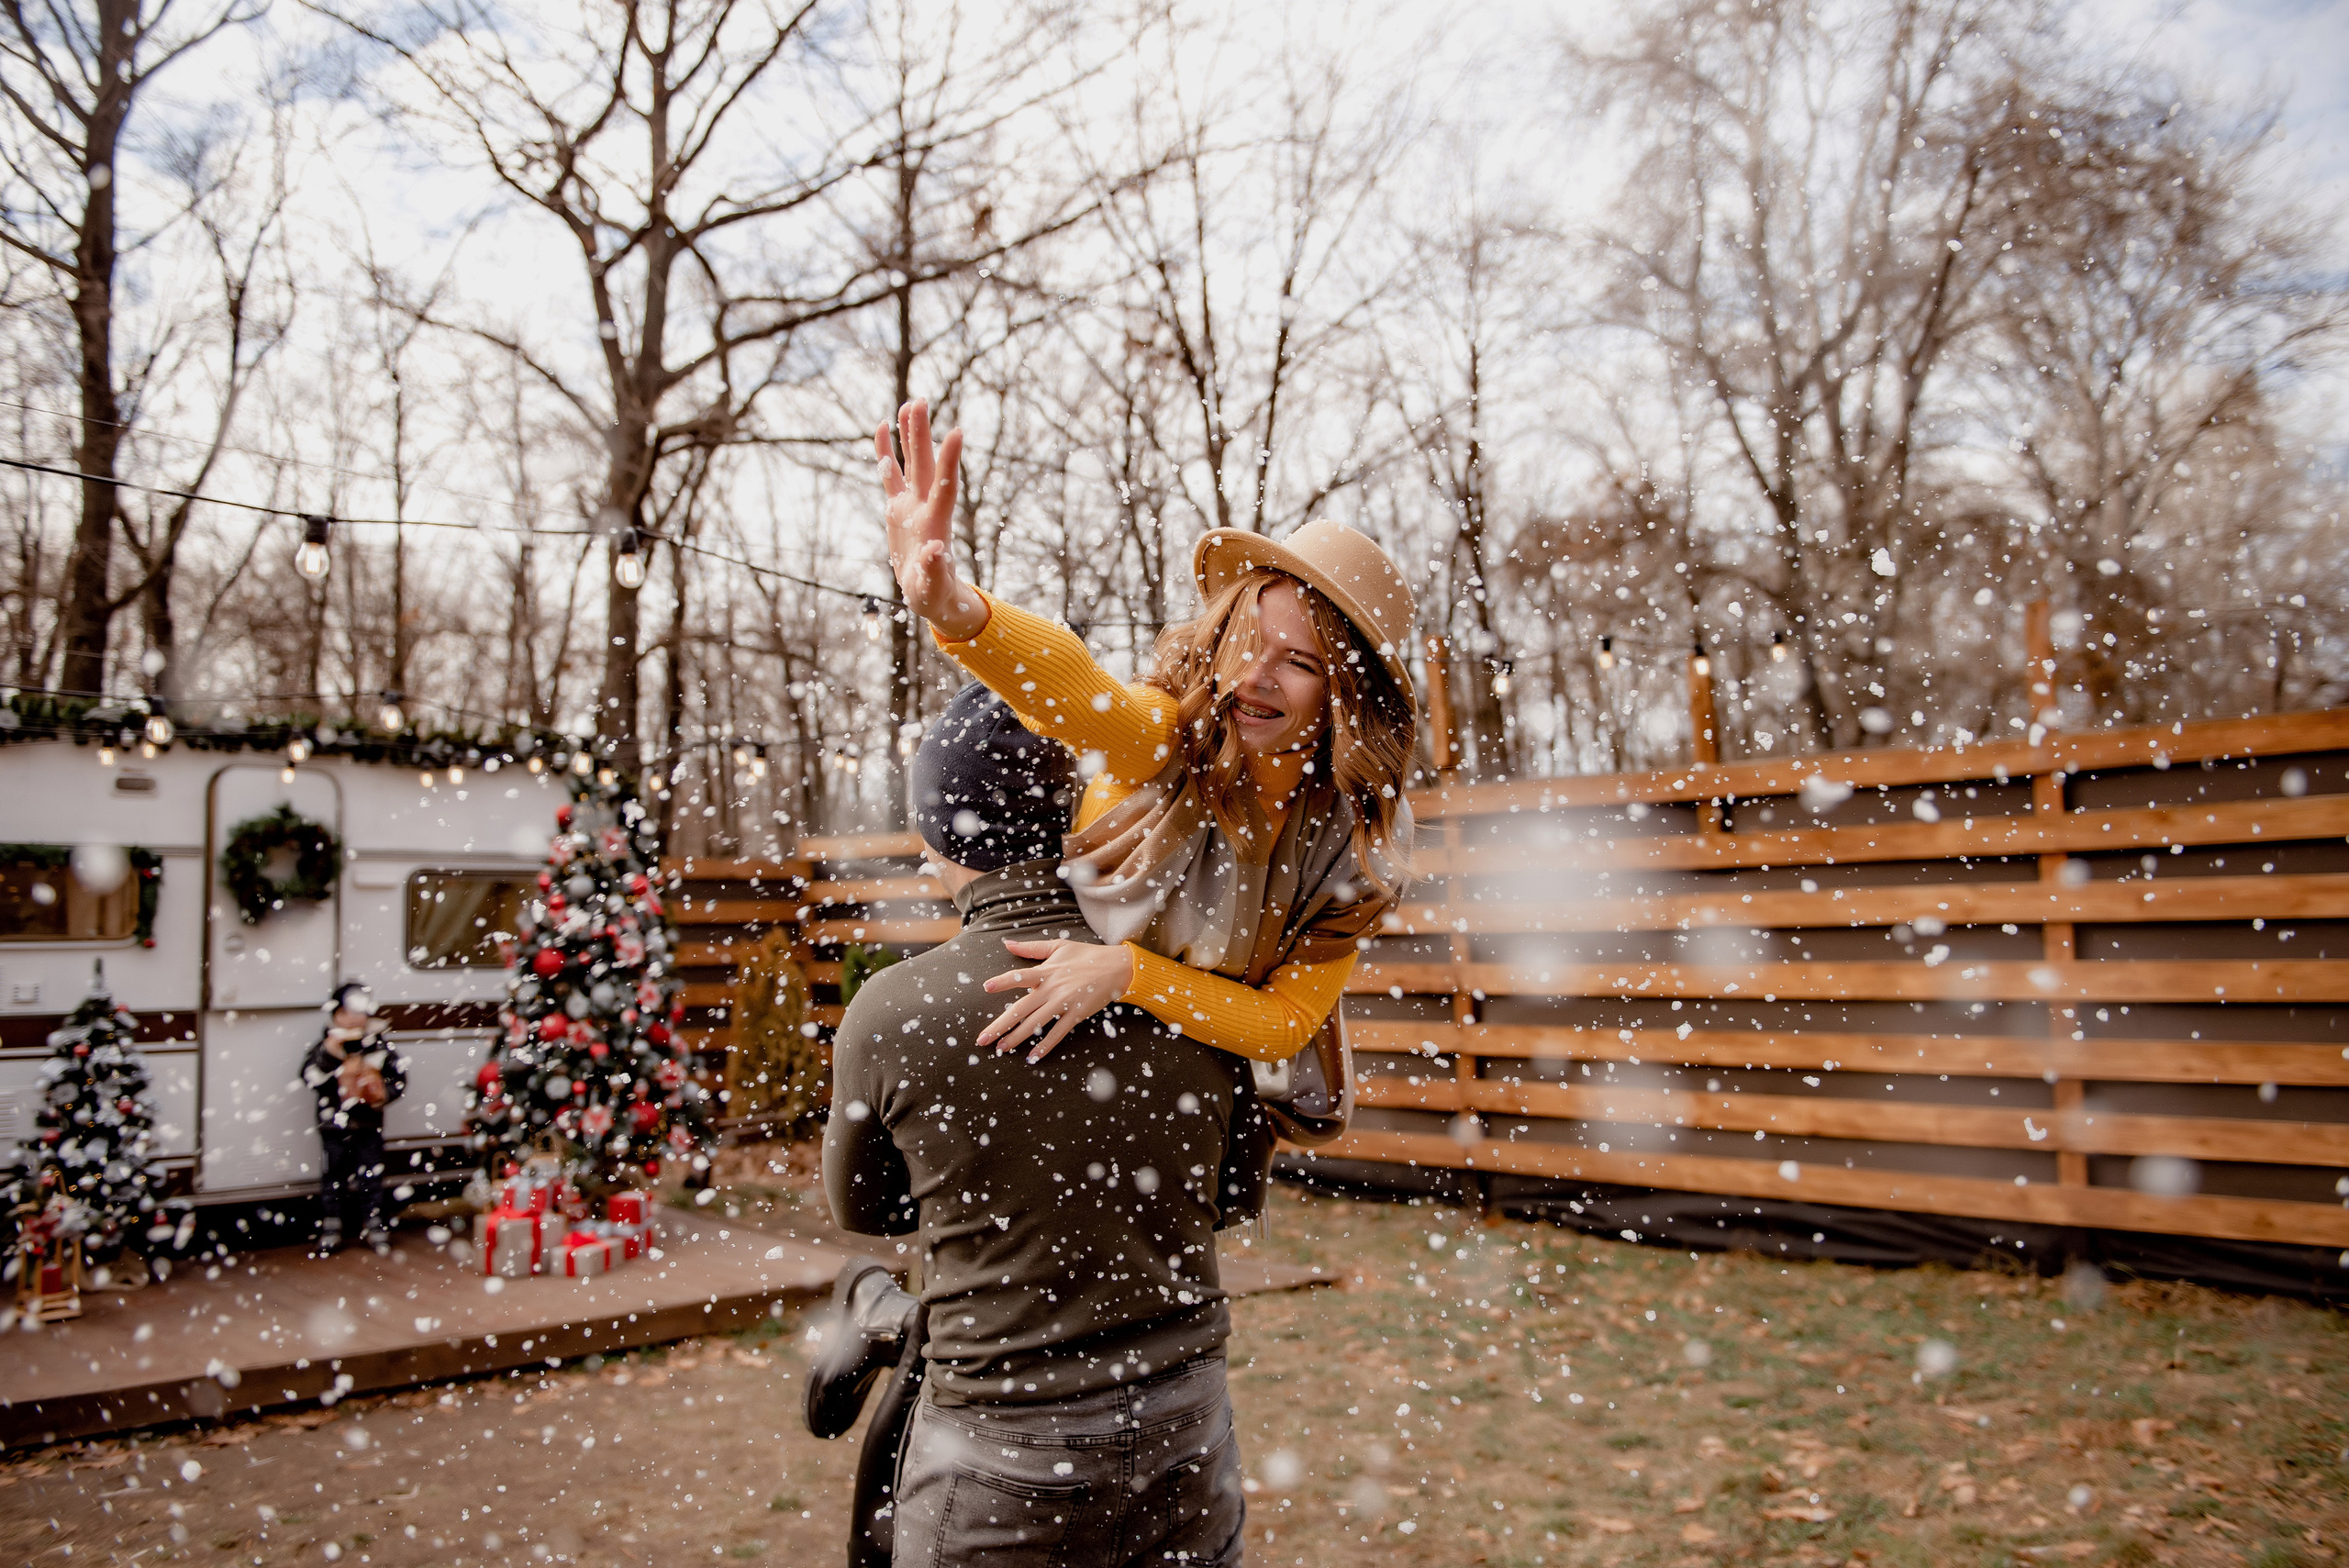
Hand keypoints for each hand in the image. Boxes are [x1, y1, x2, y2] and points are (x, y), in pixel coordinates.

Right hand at [876, 400, 985, 640]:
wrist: (929, 593)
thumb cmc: (934, 594)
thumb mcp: (932, 587)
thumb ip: (934, 570)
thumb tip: (935, 551)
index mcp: (936, 524)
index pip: (944, 487)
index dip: (949, 461)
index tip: (956, 432)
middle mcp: (925, 507)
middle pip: (925, 465)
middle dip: (922, 435)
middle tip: (921, 401)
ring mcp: (911, 505)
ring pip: (911, 463)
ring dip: (909, 435)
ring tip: (909, 404)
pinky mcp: (898, 509)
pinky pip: (891, 475)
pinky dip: (886, 453)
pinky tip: (882, 428)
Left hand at [977, 939, 1135, 1061]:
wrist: (1116, 968)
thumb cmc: (1086, 955)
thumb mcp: (1059, 946)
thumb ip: (1032, 948)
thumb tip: (1007, 943)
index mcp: (1046, 971)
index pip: (1020, 977)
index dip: (1003, 982)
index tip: (986, 987)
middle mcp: (1052, 989)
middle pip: (1021, 1009)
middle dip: (1000, 1025)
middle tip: (982, 1039)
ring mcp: (1064, 1004)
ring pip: (1035, 1024)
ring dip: (1016, 1038)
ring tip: (1001, 1049)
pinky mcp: (1076, 1015)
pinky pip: (1057, 1033)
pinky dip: (1044, 1046)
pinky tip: (1032, 1057)